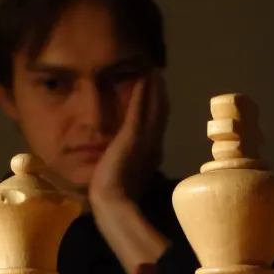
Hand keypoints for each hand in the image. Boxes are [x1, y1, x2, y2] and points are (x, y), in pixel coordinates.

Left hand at [88, 69, 168, 203]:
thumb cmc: (115, 197)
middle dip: (160, 94)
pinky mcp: (132, 137)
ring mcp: (144, 140)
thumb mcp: (126, 178)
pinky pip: (139, 111)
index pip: (157, 125)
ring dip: (154, 89)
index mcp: (151, 155)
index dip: (159, 108)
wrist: (112, 203)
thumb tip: (128, 161)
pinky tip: (143, 78)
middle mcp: (153, 144)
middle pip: (160, 113)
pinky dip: (142, 94)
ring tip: (154, 71)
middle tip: (159, 74)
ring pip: (154, 109)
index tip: (158, 93)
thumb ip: (130, 166)